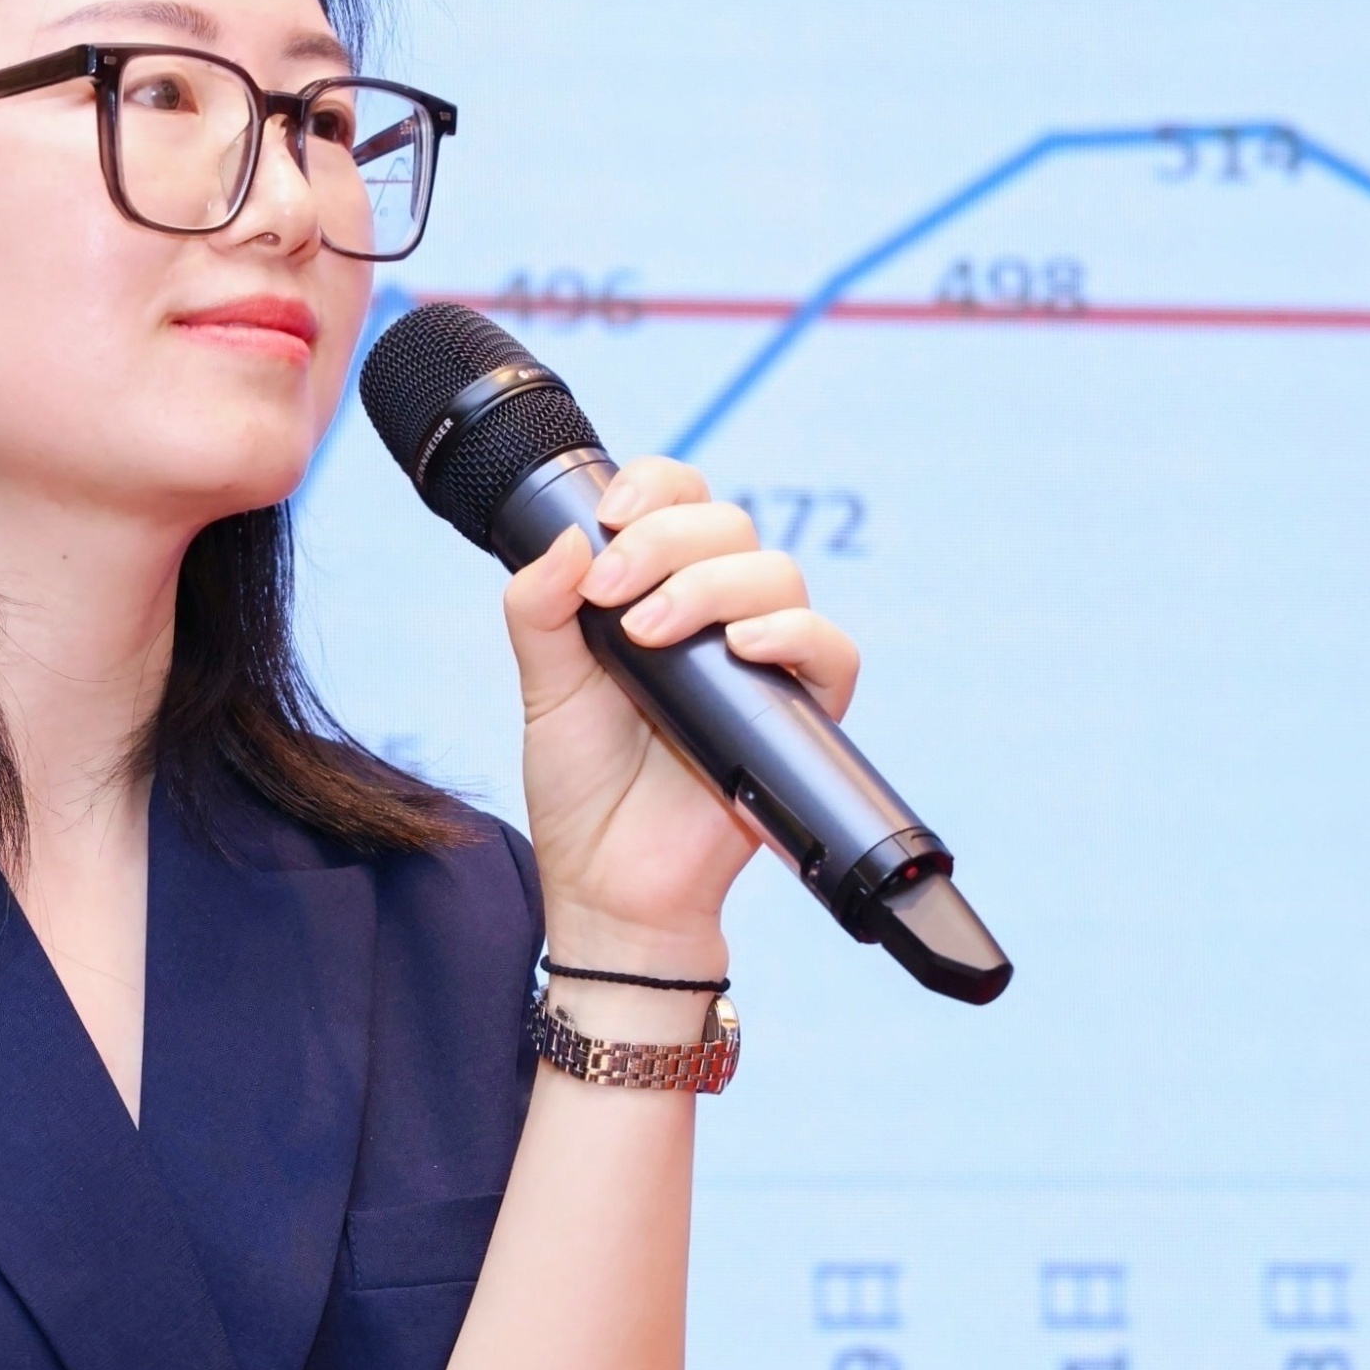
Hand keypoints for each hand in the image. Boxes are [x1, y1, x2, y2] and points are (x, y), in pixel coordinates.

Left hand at [501, 457, 861, 981]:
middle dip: (667, 541)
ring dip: (711, 585)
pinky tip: (740, 647)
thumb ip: (539, 611)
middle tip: (612, 593)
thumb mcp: (544, 687)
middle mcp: (717, 617)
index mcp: (659, 594)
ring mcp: (763, 663)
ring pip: (777, 574)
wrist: (609, 882)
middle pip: (731, 524)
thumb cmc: (583, 788)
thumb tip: (565, 538)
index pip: (683, 501)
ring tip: (651, 632)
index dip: (657, 487)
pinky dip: (790, 635)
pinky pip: (830, 650)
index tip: (610, 517)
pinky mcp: (799, 716)